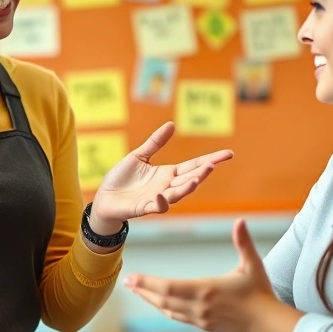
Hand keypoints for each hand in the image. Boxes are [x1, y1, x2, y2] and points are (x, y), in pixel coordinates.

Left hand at [90, 122, 231, 229]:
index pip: (194, 165)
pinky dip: (162, 202)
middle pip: (190, 178)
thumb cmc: (122, 179)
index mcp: (168, 173)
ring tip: (197, 179)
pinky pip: (156, 206)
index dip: (211, 159)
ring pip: (178, 193)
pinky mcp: (144, 207)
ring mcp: (157, 198)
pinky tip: (163, 195)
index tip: (228, 154)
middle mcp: (167, 186)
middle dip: (203, 172)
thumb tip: (171, 124)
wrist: (104, 198)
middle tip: (214, 164)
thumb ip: (155, 143)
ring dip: (188, 187)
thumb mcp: (139, 156)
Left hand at [124, 219, 282, 331]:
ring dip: (151, 300)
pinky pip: (179, 318)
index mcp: (206, 289)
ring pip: (168, 310)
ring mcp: (201, 319)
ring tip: (139, 292)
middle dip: (143, 290)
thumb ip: (243, 242)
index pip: (168, 287)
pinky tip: (161, 305)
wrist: (269, 324)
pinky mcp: (205, 326)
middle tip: (127, 283)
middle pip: (162, 300)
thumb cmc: (261, 293)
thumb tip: (240, 221)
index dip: (147, 282)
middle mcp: (199, 306)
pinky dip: (166, 310)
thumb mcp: (252, 264)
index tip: (132, 278)